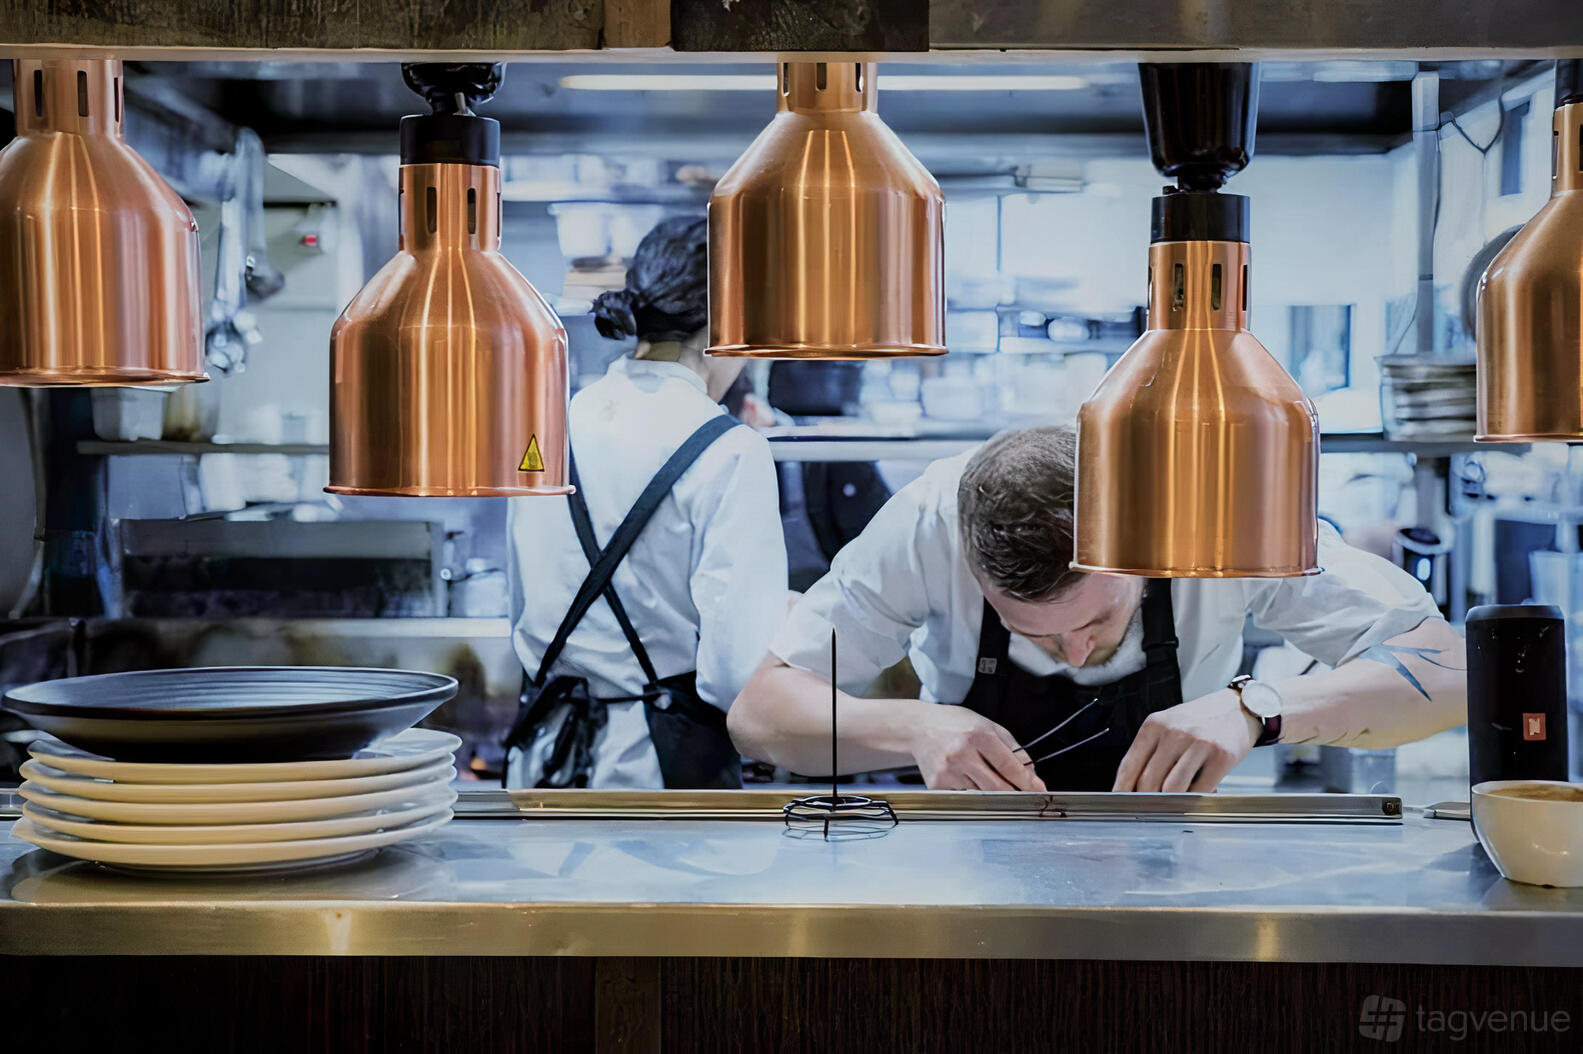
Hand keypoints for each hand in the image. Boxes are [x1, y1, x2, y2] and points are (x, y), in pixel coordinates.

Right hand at [907, 704, 1046, 791]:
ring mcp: (948, 772)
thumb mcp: (988, 725)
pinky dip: (971, 792)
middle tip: (1023, 794)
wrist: (919, 728)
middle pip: (998, 788)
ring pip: (982, 795)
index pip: (1010, 767)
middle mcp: (962, 755)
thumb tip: (1030, 773)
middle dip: (1014, 794)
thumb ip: (1012, 748)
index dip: (1028, 782)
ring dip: (991, 793)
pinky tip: (965, 777)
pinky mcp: (937, 785)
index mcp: (979, 736)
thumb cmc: (956, 724)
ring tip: (983, 776)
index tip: (1039, 791)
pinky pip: (964, 797)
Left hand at [1111, 690, 1260, 792]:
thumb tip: (1132, 786)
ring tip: (1174, 802)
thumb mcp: (1168, 726)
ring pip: (1172, 788)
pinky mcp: (1220, 756)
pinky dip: (1194, 798)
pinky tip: (1196, 793)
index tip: (1119, 804)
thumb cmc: (1198, 721)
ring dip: (1171, 802)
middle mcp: (1174, 732)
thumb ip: (1151, 751)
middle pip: (1149, 781)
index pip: (1129, 765)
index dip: (1122, 789)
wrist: (1237, 708)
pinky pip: (1200, 789)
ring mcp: (1198, 744)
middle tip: (1150, 808)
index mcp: (1154, 725)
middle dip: (1147, 800)